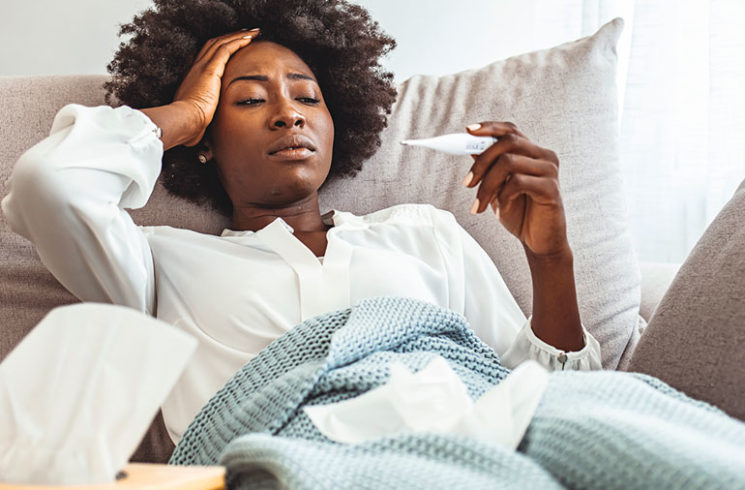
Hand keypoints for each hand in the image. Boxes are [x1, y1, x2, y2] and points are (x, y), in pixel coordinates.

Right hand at [173, 28, 259, 145]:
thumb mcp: (198, 127)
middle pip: (213, 47)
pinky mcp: (210, 69)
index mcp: (193, 81)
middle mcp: (196, 70)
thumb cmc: (190, 129)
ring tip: (251, 33)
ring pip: (220, 44)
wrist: (185, 122)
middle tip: (245, 36)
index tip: (231, 51)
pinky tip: (249, 38)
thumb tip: (205, 152)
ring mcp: (202, 68)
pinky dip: (237, 41)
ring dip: (237, 37)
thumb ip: (204, 132)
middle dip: (230, 39)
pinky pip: (225, 49)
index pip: (206, 61)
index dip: (218, 53)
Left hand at [463, 121, 568, 257]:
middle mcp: (543, 156)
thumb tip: (471, 148)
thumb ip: (489, 168)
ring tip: (479, 205)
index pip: (510, 130)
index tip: (468, 131)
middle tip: (467, 183)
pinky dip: (503, 195)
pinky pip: (518, 182)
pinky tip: (502, 209)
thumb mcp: (498, 189)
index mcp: (531, 152)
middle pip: (507, 142)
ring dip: (487, 185)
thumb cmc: (520, 213)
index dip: (489, 127)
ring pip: (508, 162)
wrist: (539, 241)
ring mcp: (549, 170)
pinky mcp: (551, 188)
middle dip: (481, 162)